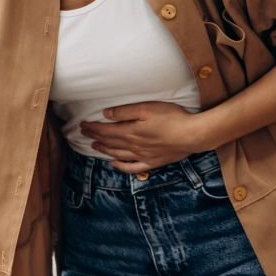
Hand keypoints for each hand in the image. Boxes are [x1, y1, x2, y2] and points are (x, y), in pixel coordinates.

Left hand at [80, 102, 210, 172]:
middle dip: (95, 137)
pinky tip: (114, 163)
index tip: (83, 125)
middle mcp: (133, 146)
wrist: (193, 135)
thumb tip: (105, 115)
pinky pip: (132, 167)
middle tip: (84, 133)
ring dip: (105, 150)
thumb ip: (124, 112)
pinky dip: (121, 166)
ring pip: (118, 154)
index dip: (92, 128)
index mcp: (130, 132)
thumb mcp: (146, 108)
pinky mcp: (153, 162)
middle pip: (109, 142)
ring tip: (95, 146)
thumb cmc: (171, 118)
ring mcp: (143, 156)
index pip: (105, 131)